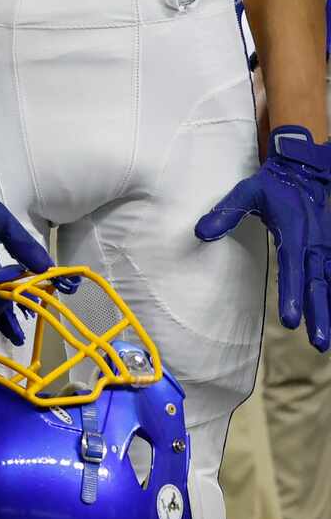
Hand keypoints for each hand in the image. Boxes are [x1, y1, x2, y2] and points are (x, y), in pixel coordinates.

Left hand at [198, 125, 330, 351]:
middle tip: (318, 343)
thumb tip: (200, 232)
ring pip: (329, 287)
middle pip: (318, 286)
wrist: (303, 175)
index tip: (291, 321)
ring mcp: (325, 250)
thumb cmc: (272, 187)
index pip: (292, 270)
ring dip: (328, 314)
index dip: (292, 295)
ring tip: (324, 342)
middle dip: (319, 315)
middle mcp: (314, 246)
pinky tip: (330, 320)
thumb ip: (225, 213)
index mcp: (294, 234)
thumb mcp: (245, 193)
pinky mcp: (328, 252)